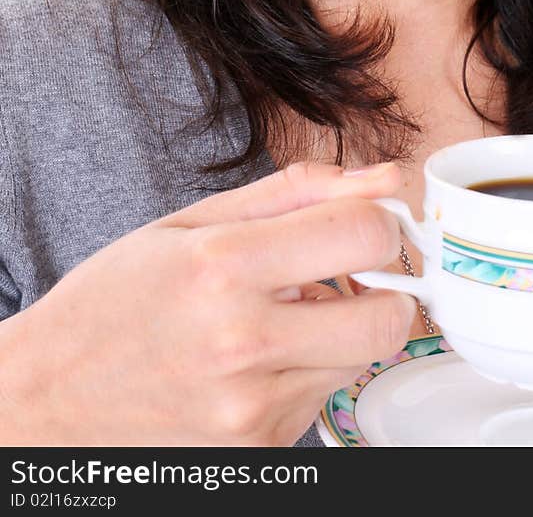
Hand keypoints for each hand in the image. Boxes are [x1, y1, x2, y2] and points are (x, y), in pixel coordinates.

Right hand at [0, 160, 413, 445]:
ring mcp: (252, 407)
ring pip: (362, 358)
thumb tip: (386, 178)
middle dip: (387, 288)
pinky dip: (308, 370)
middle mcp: (242, 342)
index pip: (365, 232)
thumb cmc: (116, 298)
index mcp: (224, 266)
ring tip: (286, 314)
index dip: (382, 220)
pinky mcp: (259, 448)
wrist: (50, 397)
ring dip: (343, 330)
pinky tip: (260, 357)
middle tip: (353, 275)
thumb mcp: (195, 220)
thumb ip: (300, 192)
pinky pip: (324, 396)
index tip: (366, 223)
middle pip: (389, 317)